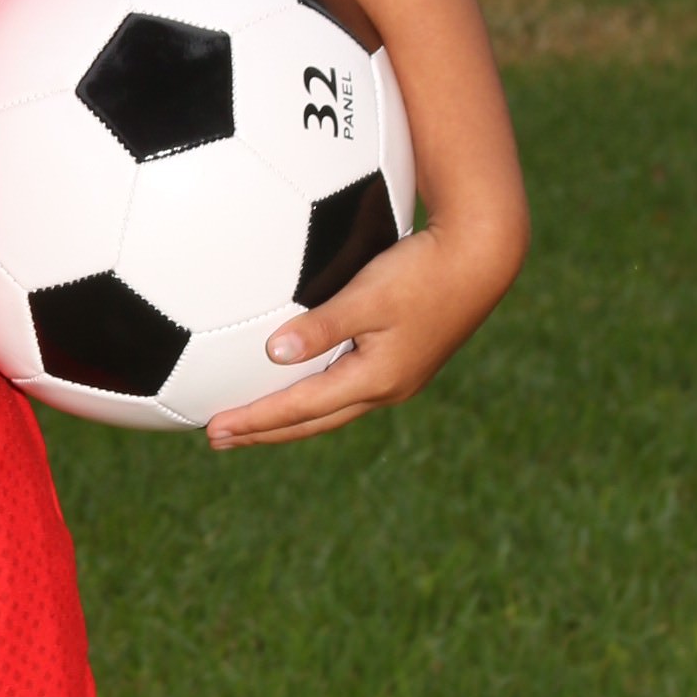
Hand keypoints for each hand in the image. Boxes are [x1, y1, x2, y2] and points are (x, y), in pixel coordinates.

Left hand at [205, 215, 522, 449]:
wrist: (483, 257)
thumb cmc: (422, 270)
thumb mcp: (369, 295)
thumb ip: (322, 324)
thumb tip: (274, 352)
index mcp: (375, 380)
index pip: (299, 409)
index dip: (254, 421)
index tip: (213, 430)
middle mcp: (386, 388)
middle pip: (312, 421)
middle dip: (264, 431)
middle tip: (218, 438)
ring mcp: (397, 377)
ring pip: (330, 409)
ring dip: (287, 418)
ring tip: (250, 422)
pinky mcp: (402, 360)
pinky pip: (344, 388)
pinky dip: (312, 395)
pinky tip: (297, 382)